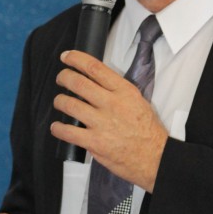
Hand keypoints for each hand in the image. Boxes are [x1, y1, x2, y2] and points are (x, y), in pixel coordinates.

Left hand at [50, 50, 167, 192]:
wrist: (155, 157)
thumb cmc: (148, 131)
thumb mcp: (138, 102)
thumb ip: (118, 91)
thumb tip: (97, 82)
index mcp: (124, 91)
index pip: (95, 68)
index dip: (76, 59)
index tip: (66, 57)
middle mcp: (112, 104)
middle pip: (78, 83)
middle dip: (64, 77)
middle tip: (61, 78)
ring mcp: (102, 123)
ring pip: (69, 105)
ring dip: (60, 101)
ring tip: (60, 102)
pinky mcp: (94, 142)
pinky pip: (68, 132)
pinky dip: (58, 128)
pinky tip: (57, 127)